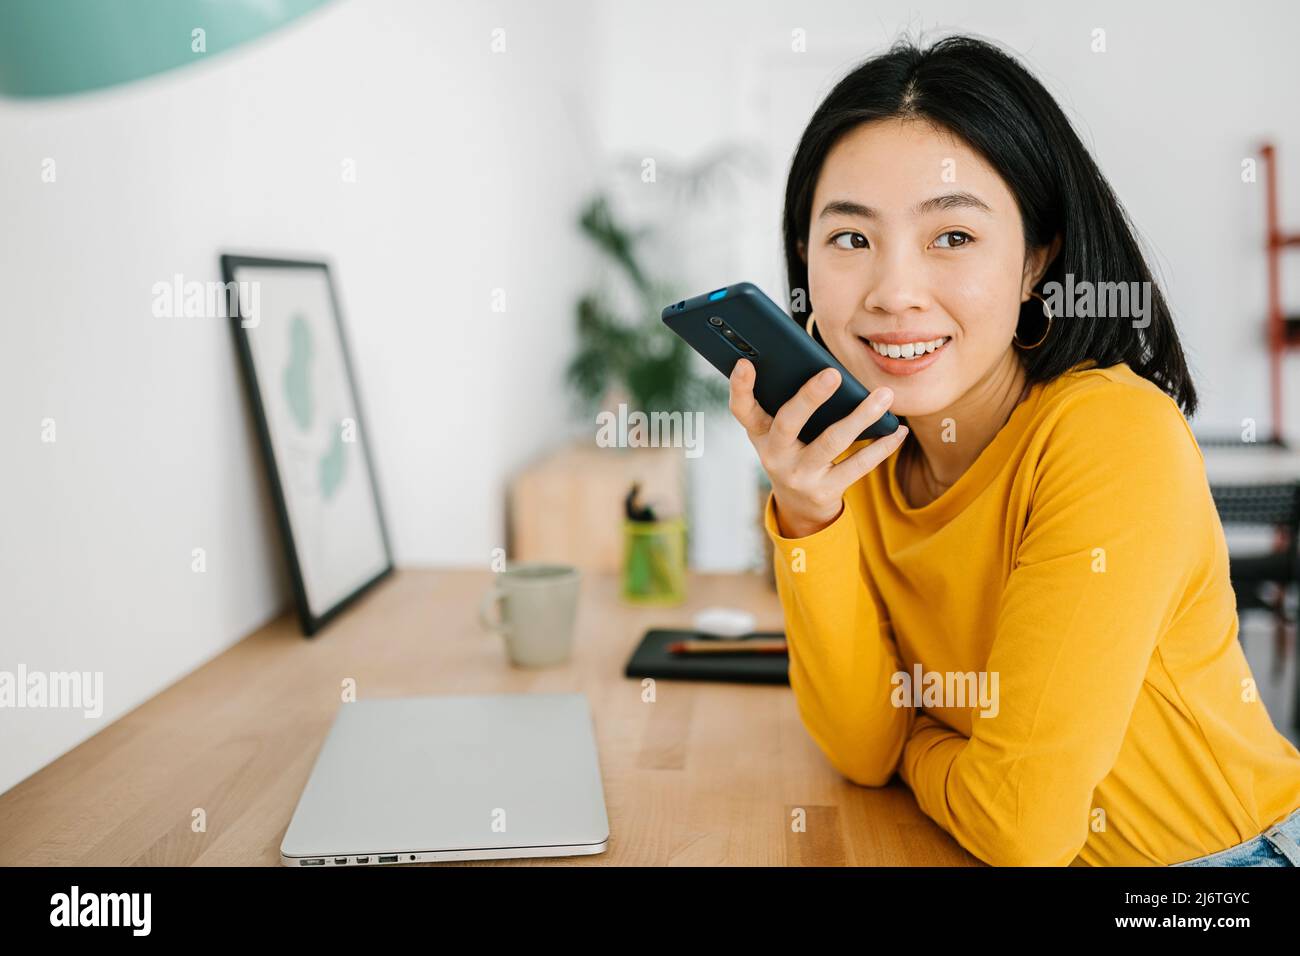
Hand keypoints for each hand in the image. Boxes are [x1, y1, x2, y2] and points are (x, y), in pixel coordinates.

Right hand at [729, 359, 907, 537]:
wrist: (800, 507)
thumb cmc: (794, 451)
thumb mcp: (781, 433)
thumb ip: (791, 405)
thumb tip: (832, 373)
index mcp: (760, 433)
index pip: (742, 409)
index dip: (740, 387)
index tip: (744, 362)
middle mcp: (774, 455)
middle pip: (789, 421)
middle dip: (810, 396)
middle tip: (834, 373)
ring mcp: (798, 475)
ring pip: (832, 441)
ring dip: (861, 416)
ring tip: (884, 395)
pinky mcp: (824, 491)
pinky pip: (857, 465)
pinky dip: (882, 446)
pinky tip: (897, 430)